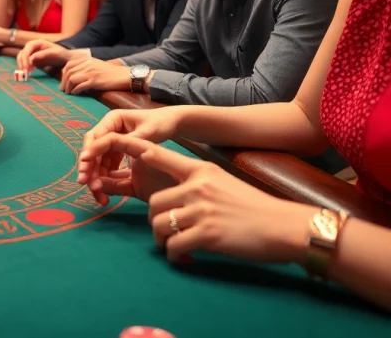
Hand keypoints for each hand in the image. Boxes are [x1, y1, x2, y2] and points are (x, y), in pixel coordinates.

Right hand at [17, 39, 77, 70]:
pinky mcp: (32, 59)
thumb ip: (43, 55)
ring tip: (26, 73)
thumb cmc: (62, 55)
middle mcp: (33, 46)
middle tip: (25, 73)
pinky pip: (25, 63)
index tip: (26, 68)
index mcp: (38, 43)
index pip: (27, 49)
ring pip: (21, 58)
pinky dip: (25, 68)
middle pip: (22, 53)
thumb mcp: (55, 53)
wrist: (66, 59)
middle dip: (22, 63)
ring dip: (22, 66)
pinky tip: (30, 72)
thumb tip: (31, 59)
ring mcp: (31, 53)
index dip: (25, 58)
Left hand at [59, 57, 129, 94]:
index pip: (69, 64)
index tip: (63, 80)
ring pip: (72, 79)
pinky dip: (75, 90)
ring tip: (68, 92)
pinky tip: (75, 93)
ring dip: (68, 87)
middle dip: (63, 82)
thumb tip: (75, 73)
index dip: (63, 73)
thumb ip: (87, 66)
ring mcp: (90, 72)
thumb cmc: (112, 72)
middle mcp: (87, 64)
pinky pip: (80, 86)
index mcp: (87, 59)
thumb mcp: (97, 64)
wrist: (125, 75)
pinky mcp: (94, 81)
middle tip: (63, 89)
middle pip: (68, 72)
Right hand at [78, 108, 184, 204]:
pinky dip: (105, 177)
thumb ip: (132, 139)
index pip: (95, 136)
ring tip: (96, 193)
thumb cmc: (160, 123)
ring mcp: (112, 142)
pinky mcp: (117, 152)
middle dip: (88, 167)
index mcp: (113, 120)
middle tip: (83, 183)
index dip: (90, 152)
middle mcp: (108, 129)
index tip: (84, 167)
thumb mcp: (149, 131)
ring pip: (98, 160)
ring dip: (95, 176)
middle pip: (93, 149)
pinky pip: (107, 165)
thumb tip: (116, 147)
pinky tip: (106, 191)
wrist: (172, 123)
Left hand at [136, 136, 308, 264]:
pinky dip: (176, 256)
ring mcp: (201, 210)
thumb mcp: (224, 183)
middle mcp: (197, 187)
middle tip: (169, 235)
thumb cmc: (255, 208)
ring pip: (159, 226)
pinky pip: (174, 247)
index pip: (160, 155)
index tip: (114, 140)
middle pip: (153, 204)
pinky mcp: (207, 234)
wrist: (285, 227)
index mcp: (201, 171)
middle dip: (156, 223)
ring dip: (163, 242)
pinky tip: (188, 259)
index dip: (134, 148)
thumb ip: (198, 185)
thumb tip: (175, 198)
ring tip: (177, 247)